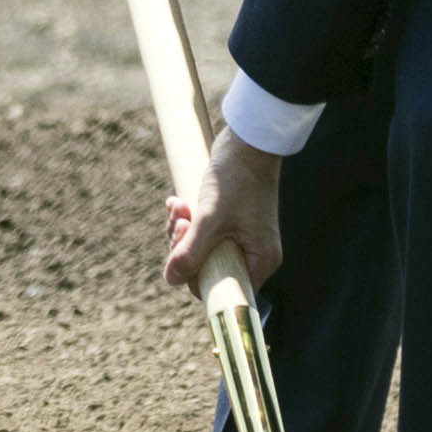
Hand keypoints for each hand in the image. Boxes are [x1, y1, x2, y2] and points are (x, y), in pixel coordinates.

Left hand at [164, 131, 286, 297]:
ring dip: (180, 229)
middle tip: (180, 223)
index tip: (181, 258)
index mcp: (260, 261)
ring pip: (198, 248)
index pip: (223, 290)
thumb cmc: (236, 179)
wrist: (246, 142)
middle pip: (206, 268)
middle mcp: (253, 253)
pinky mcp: (227, 222)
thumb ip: (190, 252)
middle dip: (184, 246)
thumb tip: (171, 279)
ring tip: (177, 206)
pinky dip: (185, 219)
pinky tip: (176, 202)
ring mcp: (239, 237)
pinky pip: (198, 231)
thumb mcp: (210, 219)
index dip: (196, 279)